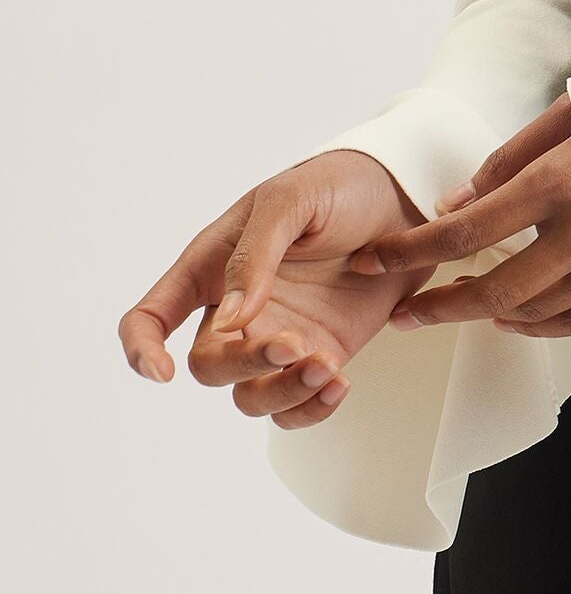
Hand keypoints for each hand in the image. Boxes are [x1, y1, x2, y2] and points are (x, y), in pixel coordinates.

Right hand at [118, 150, 434, 427]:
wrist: (405, 197)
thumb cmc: (340, 186)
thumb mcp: (292, 200)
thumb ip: (255, 255)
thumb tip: (231, 320)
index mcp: (213, 265)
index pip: (151, 316)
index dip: (141, 349)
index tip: (163, 373)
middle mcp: (237, 309)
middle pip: (209, 365)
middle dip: (244, 365)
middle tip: (294, 344)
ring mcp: (277, 335)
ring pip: (251, 396)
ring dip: (283, 393)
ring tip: (327, 368)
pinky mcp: (319, 353)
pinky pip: (297, 405)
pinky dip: (312, 407)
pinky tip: (339, 383)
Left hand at [349, 92, 570, 337]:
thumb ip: (513, 157)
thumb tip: (458, 202)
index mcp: (563, 181)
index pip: (465, 231)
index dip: (411, 252)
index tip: (374, 261)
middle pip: (494, 290)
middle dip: (440, 306)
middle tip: (406, 312)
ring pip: (534, 312)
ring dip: (486, 315)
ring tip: (456, 307)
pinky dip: (539, 326)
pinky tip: (513, 318)